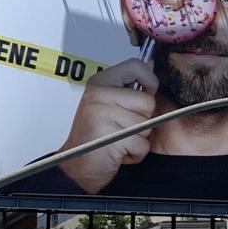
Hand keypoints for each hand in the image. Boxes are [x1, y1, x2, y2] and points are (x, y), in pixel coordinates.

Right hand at [57, 59, 158, 193]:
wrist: (77, 165)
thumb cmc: (96, 134)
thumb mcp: (108, 102)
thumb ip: (128, 85)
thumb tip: (150, 63)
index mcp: (99, 83)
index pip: (136, 66)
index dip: (149, 82)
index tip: (144, 93)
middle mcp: (99, 96)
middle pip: (148, 101)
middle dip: (142, 119)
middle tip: (121, 126)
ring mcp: (102, 117)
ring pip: (147, 125)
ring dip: (138, 137)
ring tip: (118, 138)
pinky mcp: (110, 139)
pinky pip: (142, 145)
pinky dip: (135, 153)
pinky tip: (118, 151)